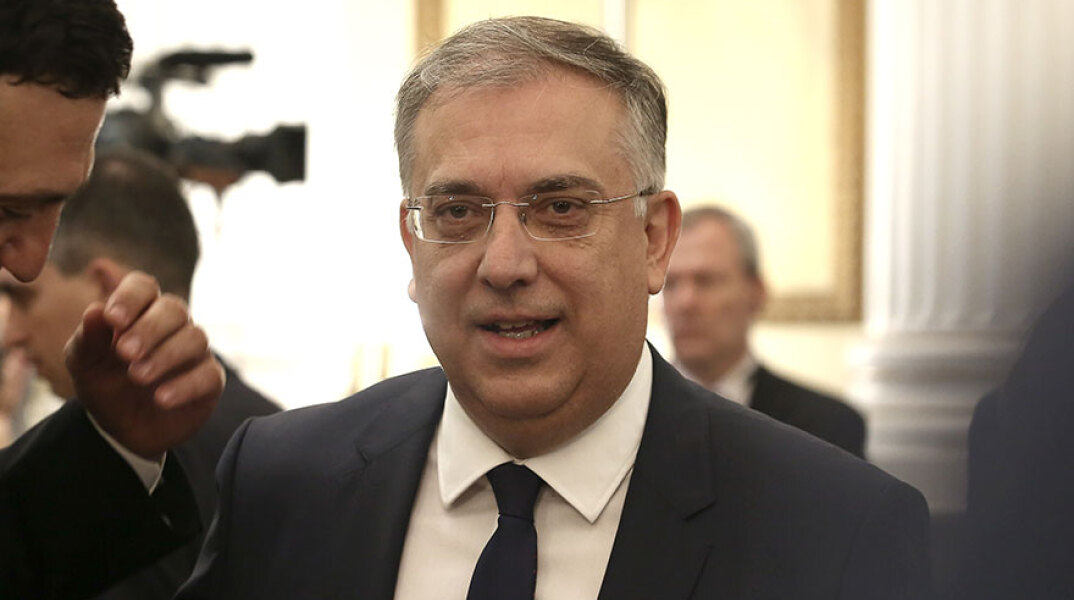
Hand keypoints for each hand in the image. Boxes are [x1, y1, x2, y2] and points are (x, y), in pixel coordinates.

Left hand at [65, 271, 224, 458]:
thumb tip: (95, 310)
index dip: (131, 297)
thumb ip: (87, 338)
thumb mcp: (85, 364)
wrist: (122, 429)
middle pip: (174, 309)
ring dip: (165, 356)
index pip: (143, 287)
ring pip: (195, 338)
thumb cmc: (104, 385)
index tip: (113, 320)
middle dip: (150, 328)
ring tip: (137, 377)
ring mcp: (194, 351)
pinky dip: (185, 385)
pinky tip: (161, 398)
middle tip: (125, 353)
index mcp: (139, 312)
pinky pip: (208, 374)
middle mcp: (172, 325)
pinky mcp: (210, 379)